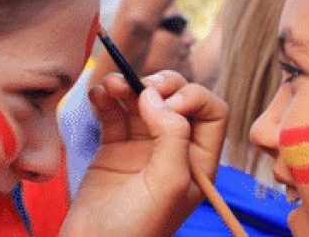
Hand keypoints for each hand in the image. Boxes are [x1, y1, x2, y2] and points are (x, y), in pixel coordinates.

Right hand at [61, 70, 227, 235]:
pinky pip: (114, 113)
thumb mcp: (168, 183)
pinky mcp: (113, 149)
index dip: (193, 97)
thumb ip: (172, 136)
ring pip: (142, 102)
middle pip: (177, 99)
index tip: (167, 103)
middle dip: (160, 86)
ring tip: (110, 85)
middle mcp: (174, 151)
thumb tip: (158, 97)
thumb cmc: (137, 228)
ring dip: (127, 87)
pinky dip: (106, 99)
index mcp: (198, 162)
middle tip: (141, 87)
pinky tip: (97, 96)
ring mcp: (142, 148)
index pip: (211, 112)